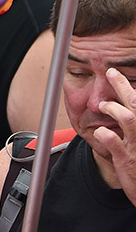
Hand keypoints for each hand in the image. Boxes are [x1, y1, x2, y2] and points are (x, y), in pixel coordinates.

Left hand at [95, 67, 135, 205]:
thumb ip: (132, 120)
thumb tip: (128, 102)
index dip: (132, 88)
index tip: (119, 73)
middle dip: (123, 86)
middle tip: (111, 72)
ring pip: (128, 118)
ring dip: (113, 108)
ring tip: (104, 105)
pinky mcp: (126, 159)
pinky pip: (112, 141)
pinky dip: (104, 133)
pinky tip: (98, 132)